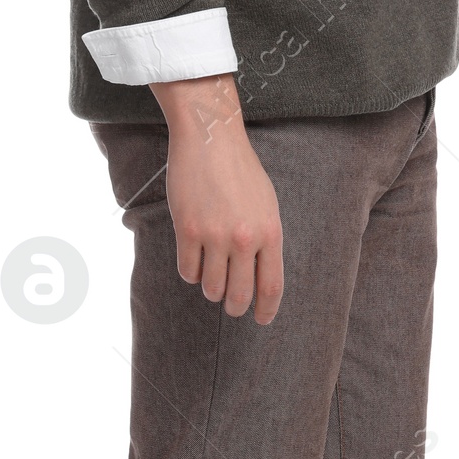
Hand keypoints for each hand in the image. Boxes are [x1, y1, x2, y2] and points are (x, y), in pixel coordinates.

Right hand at [149, 73, 283, 323]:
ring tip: (211, 277)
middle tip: (232, 307)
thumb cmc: (240, 169)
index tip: (261, 319)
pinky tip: (193, 260)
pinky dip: (190, 273)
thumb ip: (265, 238)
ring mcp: (215, 236)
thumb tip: (260, 273)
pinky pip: (187, 271)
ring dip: (210, 289)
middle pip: (240, 295)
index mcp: (270, 232)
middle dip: (236, 307)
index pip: (272, 286)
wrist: (210, 138)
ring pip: (211, 287)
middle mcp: (245, 238)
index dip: (266, 309)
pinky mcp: (187, 230)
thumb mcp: (267, 204)